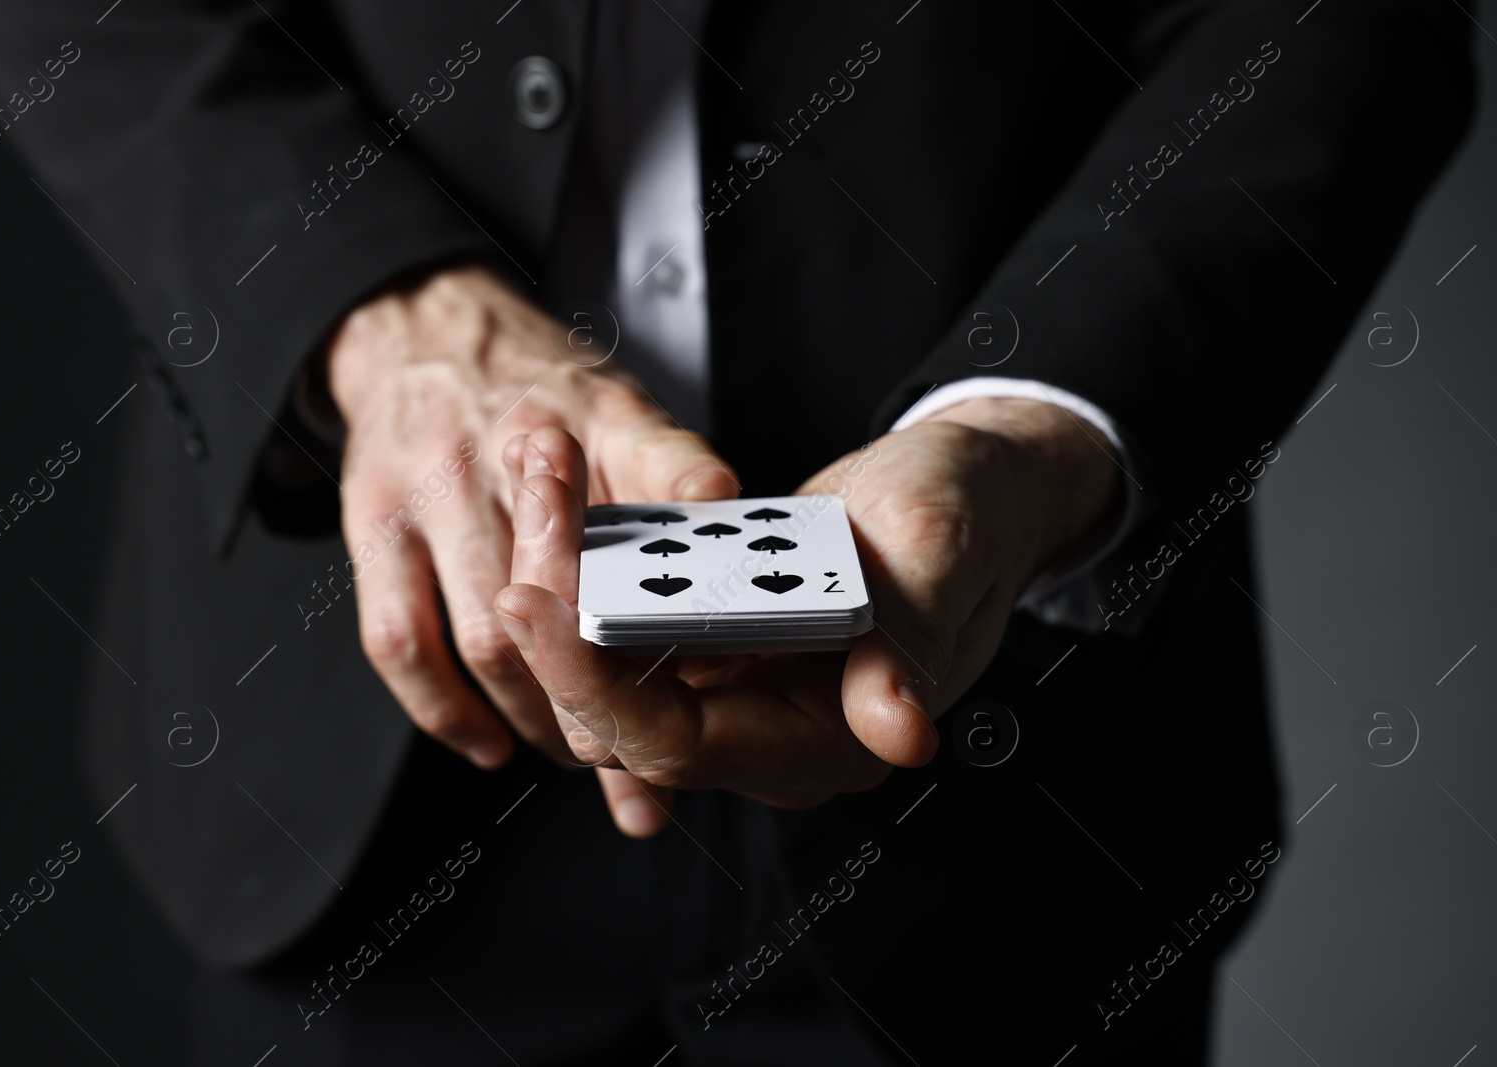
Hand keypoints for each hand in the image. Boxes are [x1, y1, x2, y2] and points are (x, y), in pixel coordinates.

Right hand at [325, 265, 736, 770]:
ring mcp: (435, 489)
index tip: (721, 653)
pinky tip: (490, 744)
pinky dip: (445, 709)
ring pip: (486, 636)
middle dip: (609, 688)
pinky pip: (399, 638)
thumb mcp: (631, 413)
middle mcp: (512, 452)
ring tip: (578, 750)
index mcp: (597, 418)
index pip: (666, 487)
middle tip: (644, 746)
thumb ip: (681, 477)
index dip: (693, 578)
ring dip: (537, 714)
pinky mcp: (374, 525)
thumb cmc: (542, 392)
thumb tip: (733, 531)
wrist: (424, 332)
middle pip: (564, 598)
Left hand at [493, 397, 1119, 834]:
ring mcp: (740, 686)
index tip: (533, 601)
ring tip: (540, 467)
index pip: (677, 743)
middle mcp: (770, 731)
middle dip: (559, 614)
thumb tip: (899, 731)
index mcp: (828, 740)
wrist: (968, 488)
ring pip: (612, 664)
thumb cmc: (968, 517)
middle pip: (620, 710)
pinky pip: (632, 616)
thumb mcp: (943, 558)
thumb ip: (912, 644)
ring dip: (565, 575)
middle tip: (528, 500)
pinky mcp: (719, 638)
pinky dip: (596, 558)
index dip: (596, 683)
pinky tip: (568, 487)